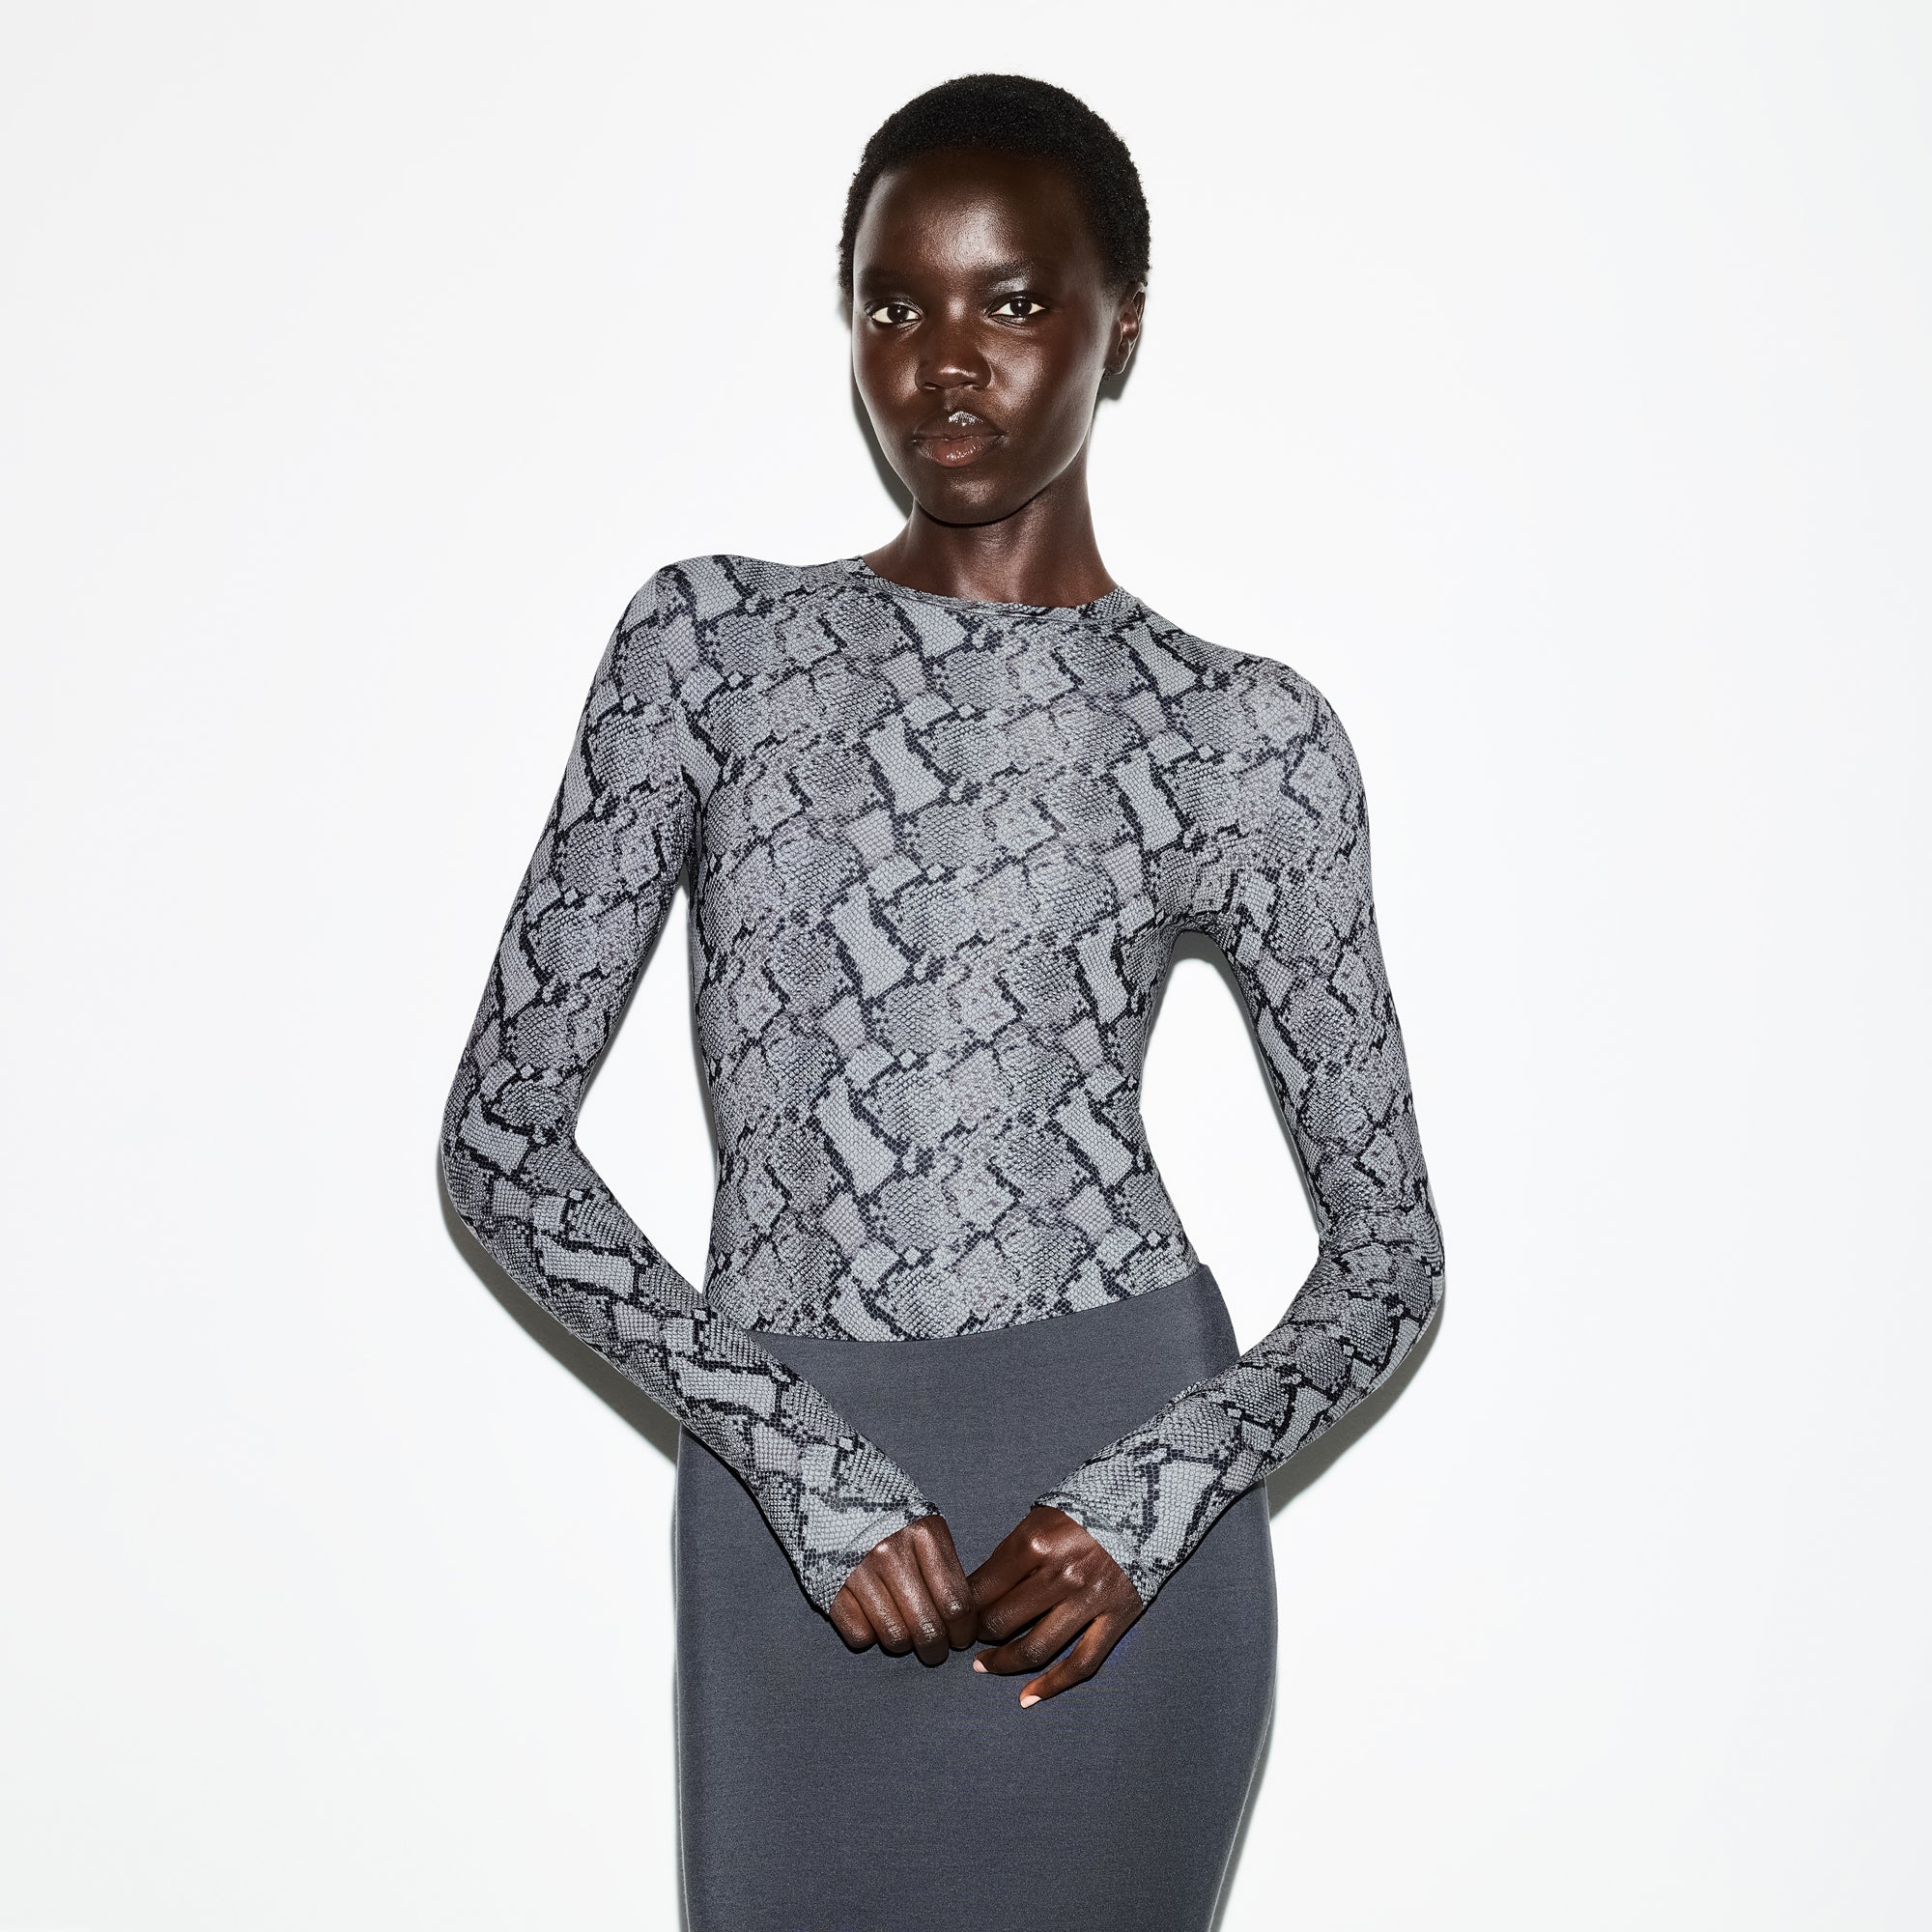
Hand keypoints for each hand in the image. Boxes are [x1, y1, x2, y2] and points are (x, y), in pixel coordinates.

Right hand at [829, 1512, 977, 1666]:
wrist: (833, 1492)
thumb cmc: (889, 1516)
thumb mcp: (925, 1526)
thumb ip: (944, 1566)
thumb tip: (963, 1617)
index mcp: (924, 1533)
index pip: (956, 1603)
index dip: (964, 1630)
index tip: (961, 1636)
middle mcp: (892, 1552)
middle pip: (928, 1627)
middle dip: (937, 1649)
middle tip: (936, 1649)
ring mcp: (859, 1570)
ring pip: (895, 1638)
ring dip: (905, 1644)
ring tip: (905, 1634)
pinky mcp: (831, 1587)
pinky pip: (860, 1636)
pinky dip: (869, 1635)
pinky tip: (873, 1618)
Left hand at [968, 1505, 1144, 1705]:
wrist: (1146, 1504)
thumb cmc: (1083, 1510)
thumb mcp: (1038, 1517)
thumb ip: (1009, 1554)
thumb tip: (976, 1591)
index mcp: (1035, 1543)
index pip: (981, 1589)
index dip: (962, 1608)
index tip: (957, 1615)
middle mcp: (1060, 1574)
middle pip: (1001, 1621)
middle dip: (979, 1633)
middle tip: (972, 1636)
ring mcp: (1089, 1600)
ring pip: (1035, 1648)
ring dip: (1002, 1662)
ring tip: (985, 1665)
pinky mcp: (1116, 1619)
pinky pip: (1080, 1664)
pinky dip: (1051, 1686)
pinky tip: (1027, 1698)